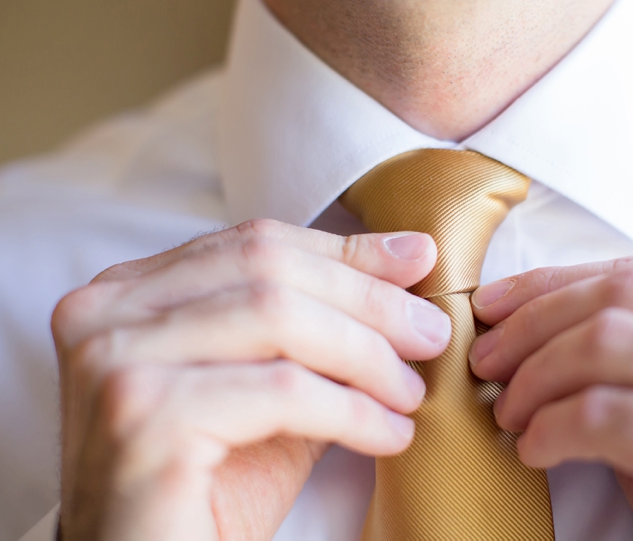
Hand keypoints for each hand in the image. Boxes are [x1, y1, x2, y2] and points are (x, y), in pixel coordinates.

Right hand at [52, 220, 450, 539]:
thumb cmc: (213, 488)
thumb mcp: (275, 389)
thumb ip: (326, 325)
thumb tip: (409, 255)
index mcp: (128, 293)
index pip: (254, 243)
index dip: (345, 252)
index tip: (419, 263)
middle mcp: (102, 313)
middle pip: (268, 270)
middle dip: (368, 300)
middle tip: (431, 334)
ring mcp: (113, 362)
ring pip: (278, 318)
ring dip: (367, 355)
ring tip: (411, 393)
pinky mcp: (142, 418)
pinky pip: (282, 390)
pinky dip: (353, 410)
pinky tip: (389, 435)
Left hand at [469, 256, 632, 540]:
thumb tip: (532, 308)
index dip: (554, 282)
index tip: (496, 304)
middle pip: (621, 296)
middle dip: (533, 325)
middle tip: (489, 360)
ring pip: (606, 343)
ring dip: (536, 378)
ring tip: (511, 410)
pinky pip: (603, 412)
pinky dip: (552, 427)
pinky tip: (537, 448)